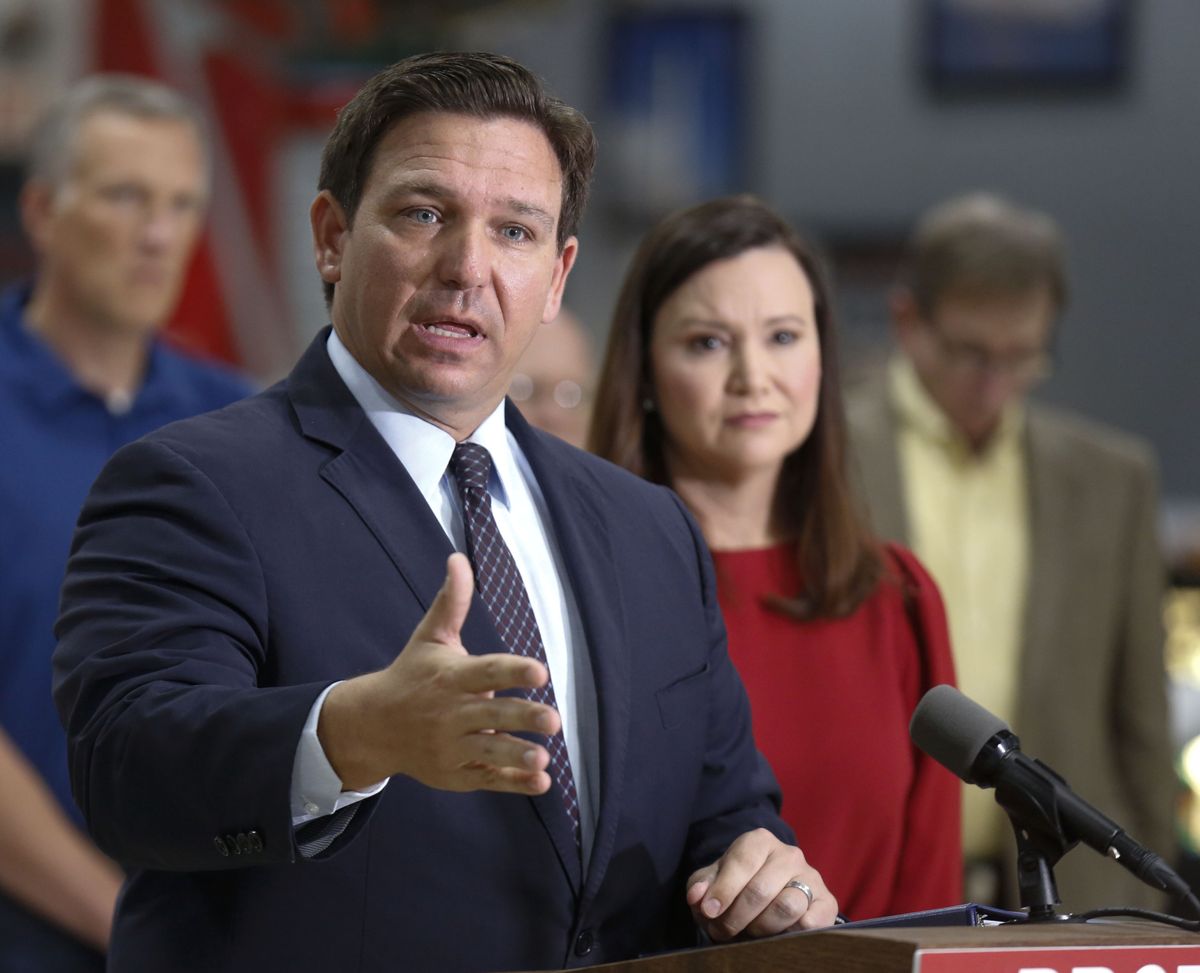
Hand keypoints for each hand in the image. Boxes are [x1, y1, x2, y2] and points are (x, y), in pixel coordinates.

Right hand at [318, 552, 559, 792]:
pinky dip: (513, 783)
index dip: (513, 671)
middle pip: (492, 715)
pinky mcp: (456, 773)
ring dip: (516, 756)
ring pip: (488, 751)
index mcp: (452, 677)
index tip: (540, 671)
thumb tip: (458, 559)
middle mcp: (452, 713)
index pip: (486, 672)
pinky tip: (541, 783)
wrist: (372, 726)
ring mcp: (453, 747)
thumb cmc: (411, 676)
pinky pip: (487, 779)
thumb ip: (451, 602)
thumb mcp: (430, 638)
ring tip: (544, 759)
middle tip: (554, 720)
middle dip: (523, 717)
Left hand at [686, 829, 837, 940]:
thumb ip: (702, 886)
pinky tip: (777, 935)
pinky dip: (791, 934)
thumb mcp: (715, 881)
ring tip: (749, 933)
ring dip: (761, 928)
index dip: (723, 889)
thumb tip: (698, 897)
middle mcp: (789, 854)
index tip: (709, 911)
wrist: (776, 895)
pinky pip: (811, 922)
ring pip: (786, 907)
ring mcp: (811, 877)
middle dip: (737, 916)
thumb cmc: (739, 885)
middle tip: (723, 931)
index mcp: (760, 841)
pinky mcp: (827, 902)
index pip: (742, 862)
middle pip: (761, 889)